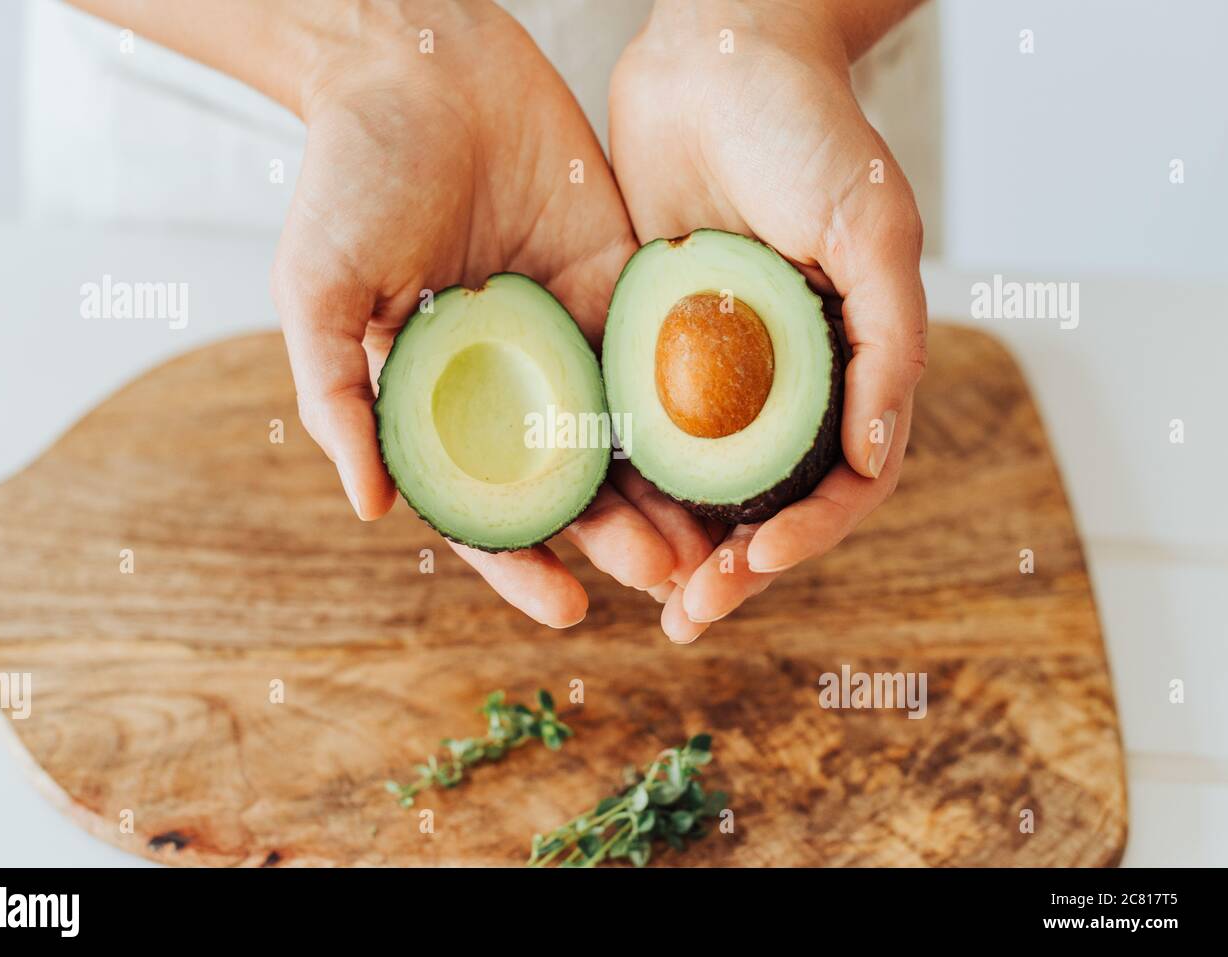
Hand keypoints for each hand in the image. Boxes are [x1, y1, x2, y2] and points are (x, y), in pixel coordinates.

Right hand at [271, 1, 684, 626]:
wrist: (418, 60)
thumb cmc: (350, 176)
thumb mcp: (319, 291)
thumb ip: (339, 397)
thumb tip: (371, 508)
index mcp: (438, 399)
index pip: (484, 504)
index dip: (521, 561)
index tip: (564, 610)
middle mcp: (509, 381)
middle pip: (569, 483)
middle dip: (614, 539)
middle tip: (664, 581)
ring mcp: (568, 335)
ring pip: (624, 434)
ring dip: (665, 492)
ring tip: (711, 541)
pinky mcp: (619, 282)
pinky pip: (660, 355)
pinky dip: (692, 407)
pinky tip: (733, 447)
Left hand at [610, 0, 927, 640]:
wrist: (715, 57)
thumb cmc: (808, 130)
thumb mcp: (871, 226)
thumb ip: (888, 341)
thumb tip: (877, 457)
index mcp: (847, 366)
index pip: (842, 482)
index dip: (806, 535)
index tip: (754, 562)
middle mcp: (782, 381)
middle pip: (766, 502)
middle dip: (732, 565)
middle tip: (686, 614)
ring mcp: (713, 369)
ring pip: (699, 483)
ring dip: (675, 544)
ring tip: (642, 594)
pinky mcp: (646, 344)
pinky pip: (636, 428)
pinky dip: (624, 481)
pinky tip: (596, 518)